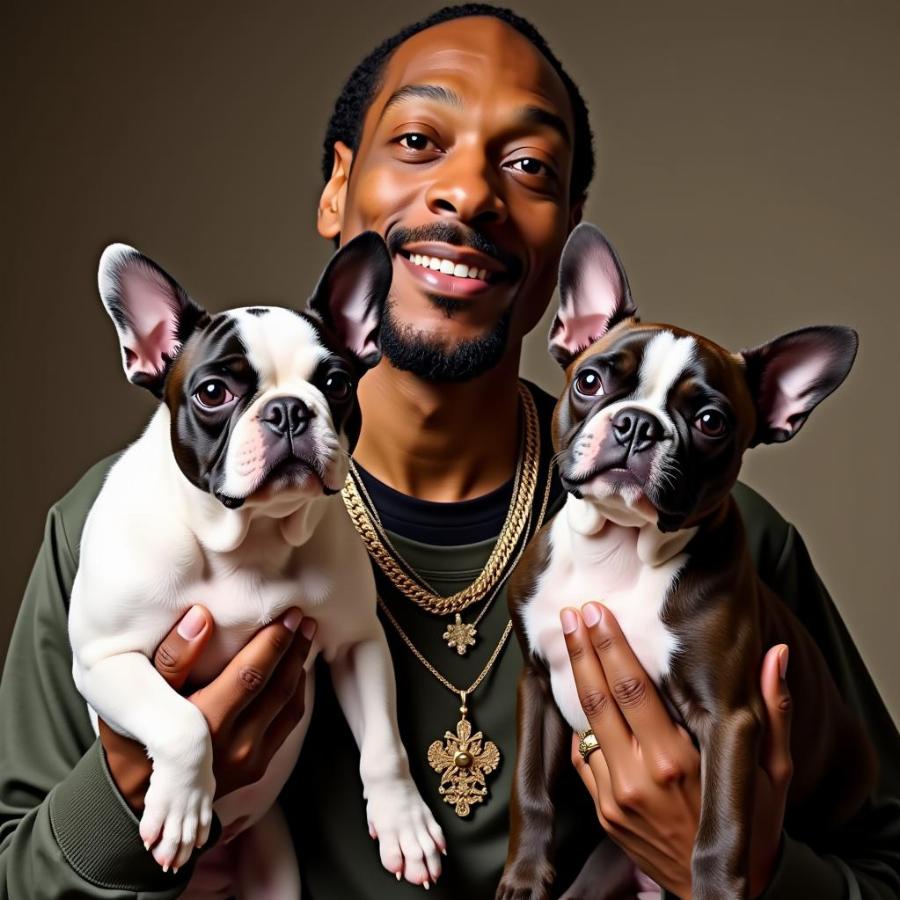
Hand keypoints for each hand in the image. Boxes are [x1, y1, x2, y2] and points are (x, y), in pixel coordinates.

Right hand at [100, 605, 315, 815]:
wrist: (135, 799)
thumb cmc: (133, 737)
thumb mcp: (139, 696)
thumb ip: (173, 656)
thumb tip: (200, 616)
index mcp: (204, 725)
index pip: (251, 674)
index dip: (274, 641)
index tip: (288, 614)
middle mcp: (233, 746)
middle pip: (278, 687)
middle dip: (294, 649)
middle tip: (303, 619)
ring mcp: (249, 761)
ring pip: (289, 705)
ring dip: (299, 668)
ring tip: (304, 638)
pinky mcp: (257, 769)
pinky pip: (287, 724)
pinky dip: (294, 694)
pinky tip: (294, 672)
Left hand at [562, 602, 791, 897]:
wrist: (719, 892)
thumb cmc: (752, 825)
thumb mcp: (773, 772)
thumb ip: (773, 710)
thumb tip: (775, 654)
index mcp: (678, 760)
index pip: (633, 688)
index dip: (610, 645)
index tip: (596, 612)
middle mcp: (640, 777)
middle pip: (598, 699)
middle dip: (581, 651)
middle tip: (569, 614)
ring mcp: (616, 797)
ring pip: (583, 726)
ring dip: (574, 680)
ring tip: (567, 642)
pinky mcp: (603, 812)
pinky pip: (580, 758)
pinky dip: (576, 725)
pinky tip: (575, 696)